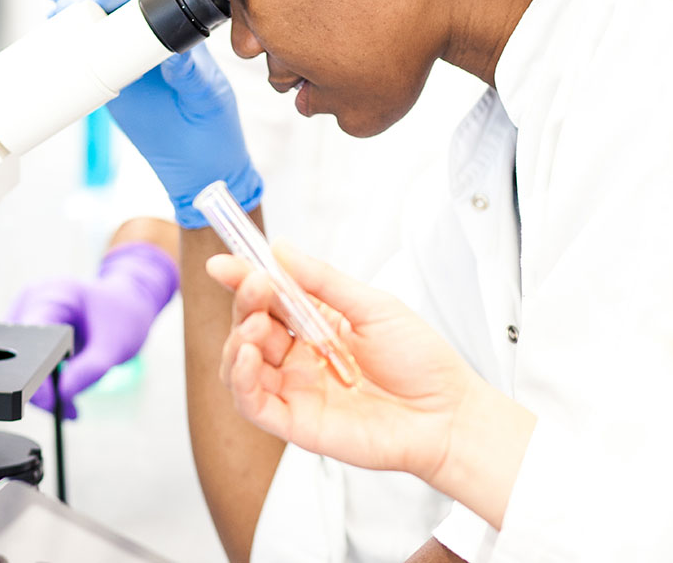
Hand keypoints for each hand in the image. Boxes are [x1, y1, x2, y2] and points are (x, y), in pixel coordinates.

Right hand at [7, 242, 177, 418]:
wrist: (128, 302)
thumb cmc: (124, 316)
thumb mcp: (115, 346)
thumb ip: (91, 369)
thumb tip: (62, 394)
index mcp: (53, 294)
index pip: (29, 341)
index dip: (37, 376)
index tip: (54, 401)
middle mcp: (33, 298)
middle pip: (18, 353)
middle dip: (41, 385)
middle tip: (67, 405)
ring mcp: (27, 309)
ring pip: (17, 359)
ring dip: (41, 384)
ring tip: (70, 394)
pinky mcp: (28, 322)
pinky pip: (23, 356)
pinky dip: (42, 375)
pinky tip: (64, 381)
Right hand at [33, 0, 262, 226]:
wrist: (199, 166)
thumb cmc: (214, 125)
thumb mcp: (208, 97)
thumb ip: (192, 76)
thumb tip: (173, 55)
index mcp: (175, 36)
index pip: (143, 5)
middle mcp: (147, 43)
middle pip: (109, 11)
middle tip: (60, 3)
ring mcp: (125, 63)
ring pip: (92, 30)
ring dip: (67, 12)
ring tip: (48, 5)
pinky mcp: (109, 86)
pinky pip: (82, 62)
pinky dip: (61, 47)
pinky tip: (42, 29)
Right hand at [208, 243, 534, 527]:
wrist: (447, 414)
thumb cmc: (419, 361)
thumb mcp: (372, 306)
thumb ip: (323, 281)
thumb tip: (282, 249)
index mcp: (315, 322)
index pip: (268, 297)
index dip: (242, 278)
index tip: (225, 262)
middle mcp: (299, 355)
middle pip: (250, 326)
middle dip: (244, 302)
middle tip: (255, 286)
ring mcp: (295, 388)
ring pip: (240, 365)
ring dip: (237, 339)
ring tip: (254, 324)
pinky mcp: (296, 423)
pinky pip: (253, 403)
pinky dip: (240, 379)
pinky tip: (245, 356)